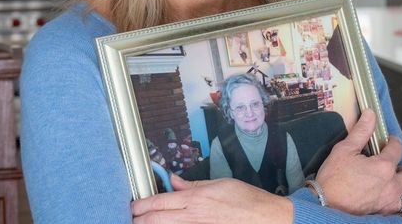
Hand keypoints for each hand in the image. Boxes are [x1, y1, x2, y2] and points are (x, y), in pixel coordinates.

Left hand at [132, 174, 292, 223]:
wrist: (268, 219)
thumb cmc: (249, 201)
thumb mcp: (220, 183)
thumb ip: (193, 185)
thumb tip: (173, 181)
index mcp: (196, 199)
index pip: (159, 202)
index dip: (142, 205)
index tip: (134, 206)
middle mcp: (194, 217)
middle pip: (156, 220)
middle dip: (140, 219)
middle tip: (133, 217)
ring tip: (145, 222)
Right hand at [315, 109, 401, 215]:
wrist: (324, 204)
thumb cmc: (332, 179)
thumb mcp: (344, 150)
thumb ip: (361, 132)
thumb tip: (370, 114)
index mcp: (383, 167)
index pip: (397, 149)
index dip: (393, 143)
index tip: (388, 142)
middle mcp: (391, 185)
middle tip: (392, 166)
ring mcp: (390, 202)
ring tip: (398, 184)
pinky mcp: (385, 214)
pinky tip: (395, 199)